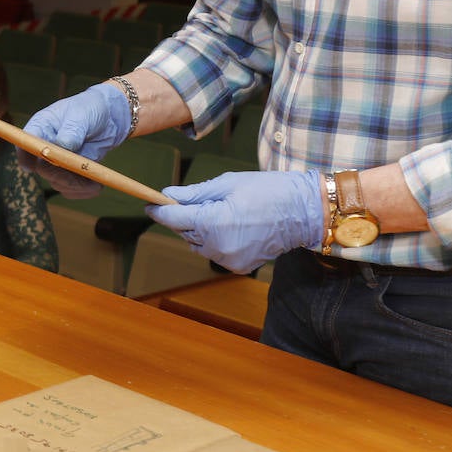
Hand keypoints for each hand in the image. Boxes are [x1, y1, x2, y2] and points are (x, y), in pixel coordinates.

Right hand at [21, 83, 130, 197]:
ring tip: (96, 180)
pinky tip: (96, 185)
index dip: (26, 157)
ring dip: (76, 185)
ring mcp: (56, 162)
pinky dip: (83, 191)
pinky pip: (70, 189)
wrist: (109, 118)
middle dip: (61, 174)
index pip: (24, 144)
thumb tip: (63, 145)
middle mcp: (44, 147)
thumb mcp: (81, 115)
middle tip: (82, 174)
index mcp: (40, 127)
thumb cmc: (90, 109)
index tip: (35, 166)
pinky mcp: (69, 173)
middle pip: (42, 169)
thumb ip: (71, 130)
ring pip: (57, 182)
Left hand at [147, 170, 323, 272]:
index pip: (174, 218)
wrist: (301, 212)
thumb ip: (194, 193)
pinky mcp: (237, 267)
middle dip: (185, 216)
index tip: (149, 204)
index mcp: (213, 223)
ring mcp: (227, 260)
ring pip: (198, 243)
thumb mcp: (227, 184)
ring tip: (223, 211)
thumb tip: (167, 194)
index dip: (159, 210)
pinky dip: (215, 240)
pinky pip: (214, 252)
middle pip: (184, 231)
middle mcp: (217, 246)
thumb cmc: (266, 191)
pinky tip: (234, 226)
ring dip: (200, 229)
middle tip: (197, 199)